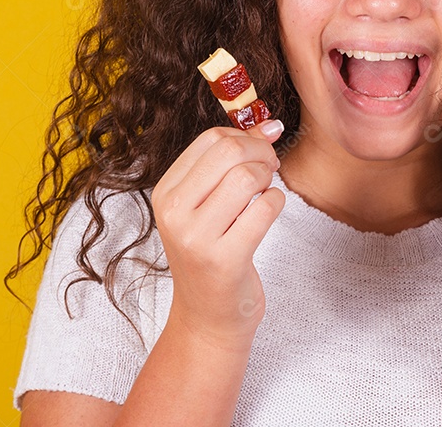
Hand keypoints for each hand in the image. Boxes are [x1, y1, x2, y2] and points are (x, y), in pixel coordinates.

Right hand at [151, 119, 285, 349]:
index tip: (259, 151)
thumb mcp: (207, 206)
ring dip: (269, 179)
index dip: (245, 137)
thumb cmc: (212, 254)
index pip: (210, 140)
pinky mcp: (225, 260)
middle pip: (229, 152)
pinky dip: (276, 204)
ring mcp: (197, 238)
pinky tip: (266, 215)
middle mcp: (174, 214)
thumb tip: (271, 123)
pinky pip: (265, 209)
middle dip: (261, 153)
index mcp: (165, 193)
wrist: (208, 317)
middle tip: (270, 168)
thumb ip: (232, 163)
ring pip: (248, 177)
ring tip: (266, 192)